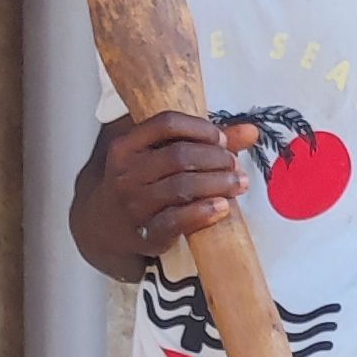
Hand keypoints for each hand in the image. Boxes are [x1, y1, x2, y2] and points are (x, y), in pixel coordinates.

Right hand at [108, 111, 251, 265]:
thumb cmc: (141, 183)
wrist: (106, 227)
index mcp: (126, 146)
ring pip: (182, 187)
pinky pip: (178, 220)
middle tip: (234, 164)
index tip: (220, 139)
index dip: (201, 128)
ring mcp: (133, 204)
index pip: (166, 124)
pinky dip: (204, 212)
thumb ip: (204, 141)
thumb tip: (251, 131)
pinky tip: (222, 207)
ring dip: (217, 183)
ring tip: (236, 183)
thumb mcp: (159, 156)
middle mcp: (126, 173)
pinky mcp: (145, 233)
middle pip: (179, 156)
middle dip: (215, 158)